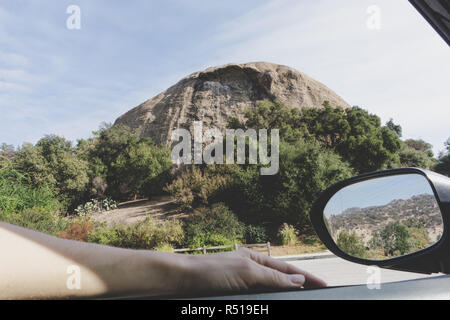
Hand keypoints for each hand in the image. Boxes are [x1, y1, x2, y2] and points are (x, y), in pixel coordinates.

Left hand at [180, 247, 325, 295]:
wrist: (181, 281)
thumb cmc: (211, 271)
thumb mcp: (246, 272)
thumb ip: (273, 278)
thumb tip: (298, 280)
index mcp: (253, 259)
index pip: (286, 270)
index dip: (305, 277)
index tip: (323, 284)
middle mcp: (248, 271)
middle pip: (279, 281)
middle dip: (296, 287)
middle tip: (315, 294)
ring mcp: (240, 285)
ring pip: (267, 292)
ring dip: (282, 295)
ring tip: (298, 297)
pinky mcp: (231, 296)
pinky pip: (255, 299)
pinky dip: (267, 300)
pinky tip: (272, 301)